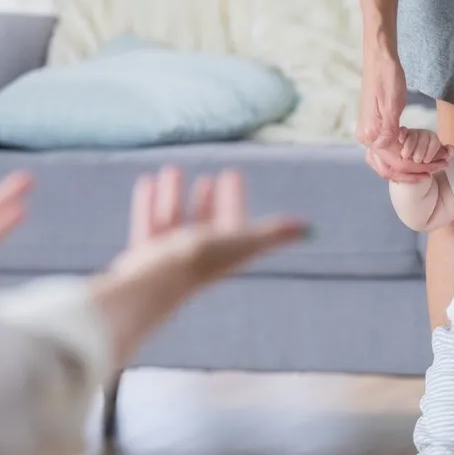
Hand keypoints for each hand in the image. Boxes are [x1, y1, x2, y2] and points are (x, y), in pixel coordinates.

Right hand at [91, 165, 306, 364]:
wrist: (153, 284)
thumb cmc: (199, 261)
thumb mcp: (241, 242)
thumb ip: (273, 233)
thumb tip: (309, 228)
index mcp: (224, 254)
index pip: (234, 221)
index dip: (235, 198)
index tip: (233, 173)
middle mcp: (198, 257)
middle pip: (206, 223)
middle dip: (208, 200)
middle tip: (210, 176)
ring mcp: (169, 258)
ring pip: (174, 221)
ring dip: (175, 195)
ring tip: (172, 170)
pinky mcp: (144, 258)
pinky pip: (148, 225)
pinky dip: (149, 203)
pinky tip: (147, 182)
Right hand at [357, 50, 451, 182]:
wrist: (379, 60)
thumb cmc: (387, 78)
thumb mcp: (392, 104)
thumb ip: (389, 130)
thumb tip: (389, 150)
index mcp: (369, 134)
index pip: (395, 161)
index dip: (418, 167)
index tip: (437, 166)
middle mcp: (366, 138)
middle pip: (391, 167)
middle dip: (415, 171)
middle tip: (440, 167)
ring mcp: (368, 135)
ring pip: (387, 164)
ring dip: (409, 168)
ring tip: (432, 166)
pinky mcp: (374, 130)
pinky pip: (387, 153)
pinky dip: (402, 158)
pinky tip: (417, 159)